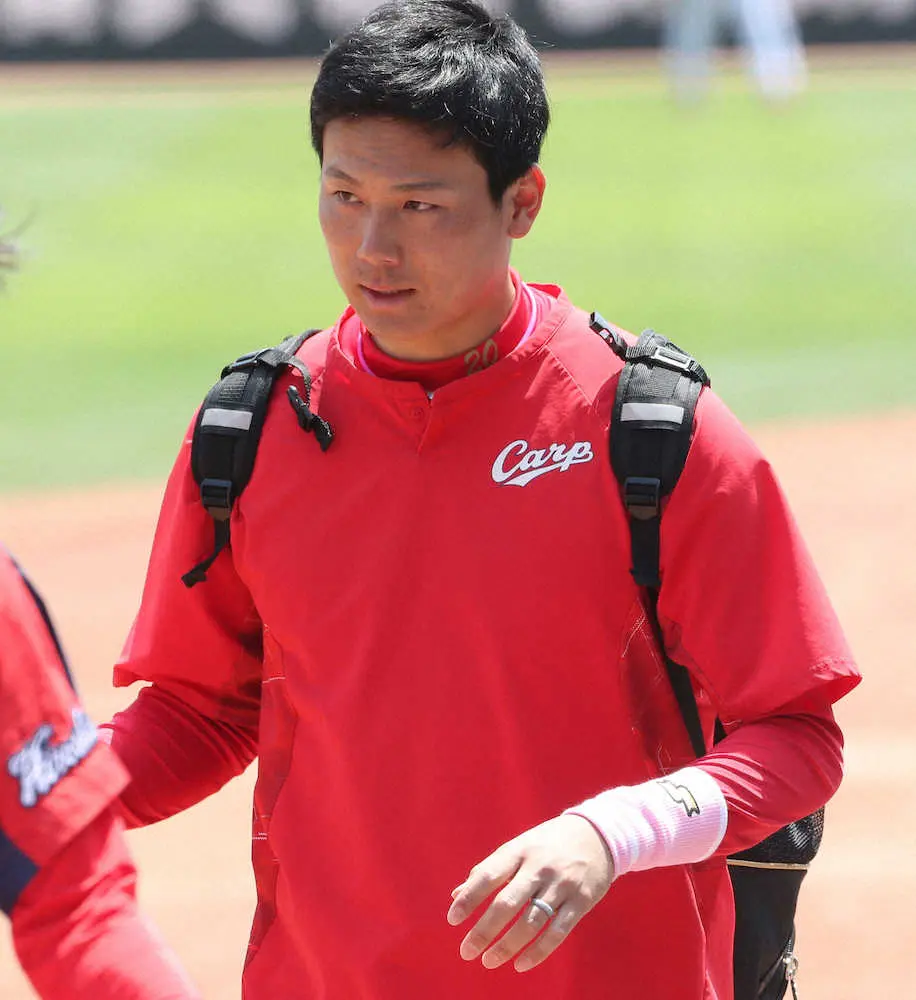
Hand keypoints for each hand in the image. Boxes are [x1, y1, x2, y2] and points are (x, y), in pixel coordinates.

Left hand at [446, 813, 613, 972]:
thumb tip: (456, 895)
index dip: (469, 898)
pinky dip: (538, 952)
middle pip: (507, 903)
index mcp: (519, 850)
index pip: (488, 875)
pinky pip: (557, 932)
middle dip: (484, 931)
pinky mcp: (581, 901)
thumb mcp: (518, 847)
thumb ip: (489, 870)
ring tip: (489, 961)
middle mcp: (539, 867)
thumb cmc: (547, 844)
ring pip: (531, 922)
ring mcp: (562, 884)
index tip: (452, 920)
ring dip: (507, 946)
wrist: (597, 834)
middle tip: (467, 951)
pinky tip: (520, 964)